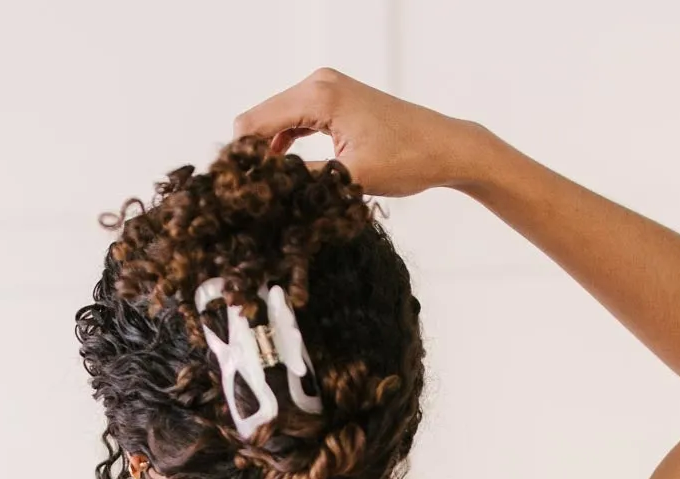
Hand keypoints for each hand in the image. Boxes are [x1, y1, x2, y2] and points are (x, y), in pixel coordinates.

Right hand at [232, 67, 477, 198]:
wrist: (444, 146)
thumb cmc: (407, 160)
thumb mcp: (349, 179)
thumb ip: (302, 180)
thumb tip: (266, 191)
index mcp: (319, 94)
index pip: (254, 121)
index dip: (241, 157)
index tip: (236, 191)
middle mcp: (319, 82)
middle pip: (261, 117)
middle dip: (252, 154)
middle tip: (249, 195)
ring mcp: (327, 88)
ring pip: (277, 119)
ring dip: (268, 150)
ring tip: (266, 187)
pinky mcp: (335, 100)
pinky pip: (295, 119)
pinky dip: (285, 143)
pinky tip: (283, 171)